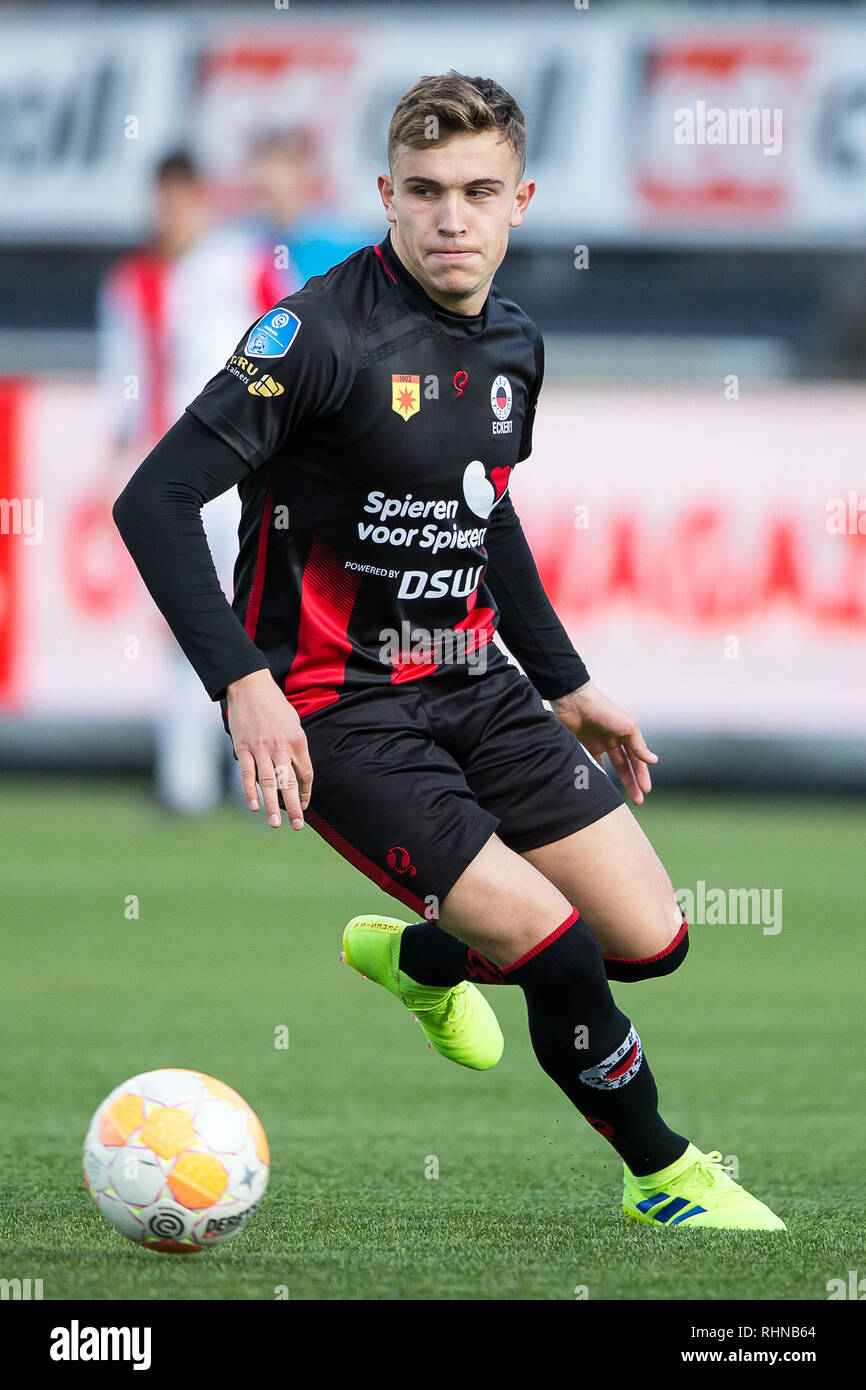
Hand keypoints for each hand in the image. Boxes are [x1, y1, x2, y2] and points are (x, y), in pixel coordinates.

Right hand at [225, 668, 312, 828]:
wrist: (251, 686)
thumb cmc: (275, 706)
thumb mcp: (294, 723)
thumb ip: (295, 747)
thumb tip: (294, 771)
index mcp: (297, 741)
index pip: (305, 774)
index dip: (305, 793)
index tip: (305, 806)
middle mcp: (281, 747)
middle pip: (289, 783)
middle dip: (294, 806)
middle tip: (297, 826)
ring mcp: (261, 748)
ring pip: (268, 782)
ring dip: (271, 805)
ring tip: (275, 824)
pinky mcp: (243, 747)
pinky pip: (247, 773)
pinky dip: (249, 791)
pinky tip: (253, 806)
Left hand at [550, 681, 658, 805]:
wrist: (574, 703)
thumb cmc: (604, 711)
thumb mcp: (627, 727)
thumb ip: (638, 746)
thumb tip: (654, 761)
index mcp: (626, 734)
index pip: (637, 759)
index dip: (642, 775)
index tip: (646, 791)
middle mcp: (613, 740)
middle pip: (625, 766)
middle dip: (632, 783)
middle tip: (638, 801)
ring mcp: (598, 744)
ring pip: (609, 768)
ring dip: (616, 782)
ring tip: (619, 799)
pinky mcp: (582, 746)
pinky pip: (591, 764)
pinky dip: (595, 775)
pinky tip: (599, 787)